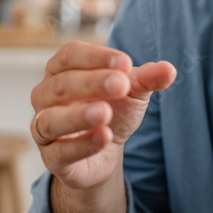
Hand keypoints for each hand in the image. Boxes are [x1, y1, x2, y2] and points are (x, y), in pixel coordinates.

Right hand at [30, 40, 175, 190]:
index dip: (96, 57)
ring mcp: (43, 127)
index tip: (125, 63)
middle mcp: (45, 95)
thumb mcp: (133, 91)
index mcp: (61, 69)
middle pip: (62, 84)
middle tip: (121, 85)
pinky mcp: (51, 157)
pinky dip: (82, 145)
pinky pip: (59, 152)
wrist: (106, 149)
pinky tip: (104, 138)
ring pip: (51, 119)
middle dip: (92, 83)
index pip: (70, 55)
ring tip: (105, 113)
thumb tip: (169, 69)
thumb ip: (148, 79)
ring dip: (79, 115)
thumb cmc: (114, 108)